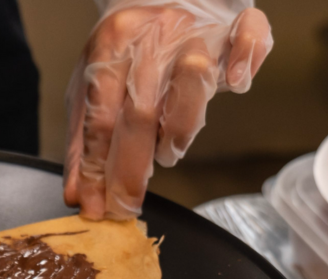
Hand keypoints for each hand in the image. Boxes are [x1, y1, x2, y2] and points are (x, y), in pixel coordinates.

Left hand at [63, 1, 271, 219]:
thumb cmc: (122, 52)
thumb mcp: (89, 91)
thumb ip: (83, 144)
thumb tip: (79, 197)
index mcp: (110, 48)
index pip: (100, 119)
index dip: (97, 169)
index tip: (98, 207)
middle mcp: (151, 37)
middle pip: (141, 111)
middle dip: (131, 168)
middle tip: (127, 204)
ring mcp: (194, 29)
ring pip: (193, 78)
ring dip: (180, 128)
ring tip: (167, 154)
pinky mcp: (232, 23)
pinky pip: (249, 33)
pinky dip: (247, 57)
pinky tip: (237, 83)